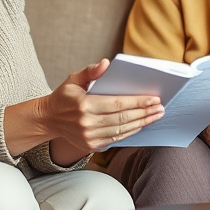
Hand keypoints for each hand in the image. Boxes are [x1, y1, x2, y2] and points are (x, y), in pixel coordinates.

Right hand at [44, 59, 164, 154]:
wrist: (48, 120)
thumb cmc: (64, 96)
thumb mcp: (74, 79)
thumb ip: (91, 71)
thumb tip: (107, 63)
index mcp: (84, 105)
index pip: (117, 104)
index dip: (138, 102)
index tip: (154, 98)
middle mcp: (87, 123)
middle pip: (123, 118)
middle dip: (144, 113)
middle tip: (160, 108)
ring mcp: (89, 137)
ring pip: (121, 130)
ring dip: (141, 123)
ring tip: (156, 116)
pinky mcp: (91, 145)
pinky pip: (115, 139)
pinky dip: (130, 132)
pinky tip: (141, 125)